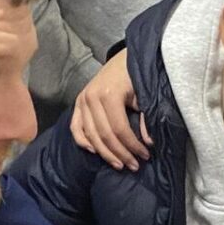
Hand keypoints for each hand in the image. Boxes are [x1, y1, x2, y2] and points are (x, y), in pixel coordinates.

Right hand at [69, 50, 148, 170]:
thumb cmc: (136, 75)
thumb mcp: (144, 94)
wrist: (124, 58)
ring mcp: (82, 100)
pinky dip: (83, 141)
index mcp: (109, 94)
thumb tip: (147, 143)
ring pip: (91, 135)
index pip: (119, 129)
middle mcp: (92, 98)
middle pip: (104, 135)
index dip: (132, 146)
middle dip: (120, 154)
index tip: (145, 155)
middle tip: (133, 165)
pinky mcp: (78, 102)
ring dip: (105, 153)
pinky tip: (95, 152)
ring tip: (119, 164)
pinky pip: (76, 127)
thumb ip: (146, 119)